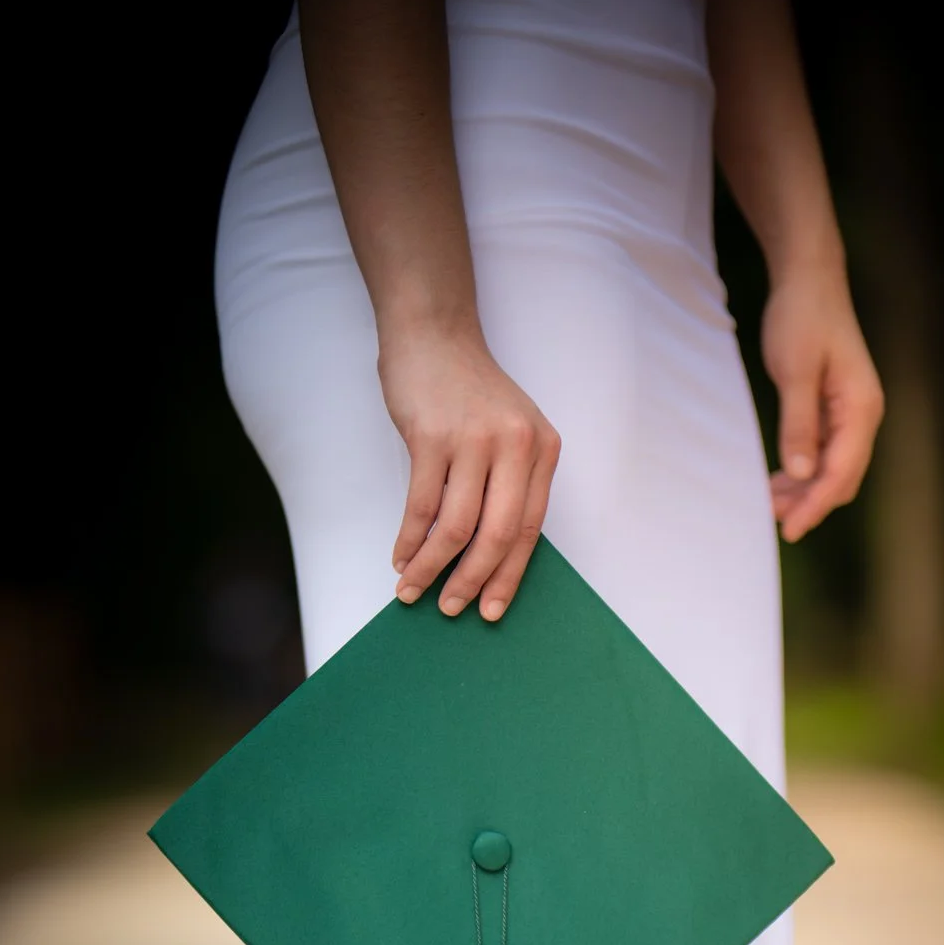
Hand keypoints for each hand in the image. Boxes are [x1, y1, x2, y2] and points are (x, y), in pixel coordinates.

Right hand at [379, 324, 561, 620]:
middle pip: (496, 535)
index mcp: (542, 449)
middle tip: (452, 610)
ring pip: (455, 527)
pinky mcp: (432, 436)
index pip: (528, 529)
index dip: (508, 575)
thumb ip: (509, 484)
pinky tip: (401, 558)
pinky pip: (421, 505)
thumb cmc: (469, 391)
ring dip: (432, 567)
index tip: (491, 608)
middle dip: (472, 581)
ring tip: (413, 590)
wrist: (434, 335)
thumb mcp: (509, 432)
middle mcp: (515, 445)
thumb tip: (490, 557)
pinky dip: (409, 539)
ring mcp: (473, 440)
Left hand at [760, 268, 883, 542]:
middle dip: (809, 503)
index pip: (843, 471)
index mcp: (862, 407)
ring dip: (802, 490)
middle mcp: (862, 415)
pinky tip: (775, 481)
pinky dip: (800, 471)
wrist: (807, 280)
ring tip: (766, 503)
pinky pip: (820, 453)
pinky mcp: (832, 410)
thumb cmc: (802, 317)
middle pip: (841, 478)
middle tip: (770, 520)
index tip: (790, 529)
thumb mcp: (796, 371)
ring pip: (830, 469)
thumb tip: (803, 472)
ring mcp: (848, 414)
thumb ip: (799, 423)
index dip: (816, 504)